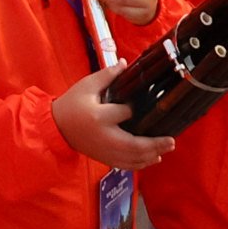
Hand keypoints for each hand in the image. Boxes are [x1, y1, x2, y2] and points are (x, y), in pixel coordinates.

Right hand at [47, 65, 178, 169]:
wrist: (56, 127)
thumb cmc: (71, 104)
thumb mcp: (86, 86)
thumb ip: (107, 75)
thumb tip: (125, 63)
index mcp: (99, 116)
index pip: (125, 113)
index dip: (134, 109)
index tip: (140, 103)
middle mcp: (104, 137)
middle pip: (135, 145)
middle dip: (155, 144)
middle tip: (171, 140)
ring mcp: (105, 151)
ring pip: (133, 158)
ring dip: (152, 155)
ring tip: (166, 148)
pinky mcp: (104, 158)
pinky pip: (126, 165)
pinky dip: (141, 164)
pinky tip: (153, 159)